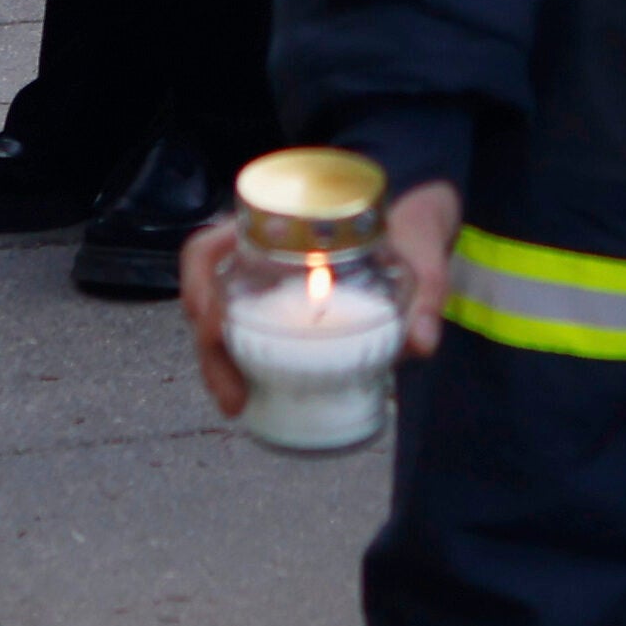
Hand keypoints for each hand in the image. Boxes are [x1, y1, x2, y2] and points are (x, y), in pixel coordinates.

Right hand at [180, 177, 455, 419]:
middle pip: (206, 295)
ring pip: (216, 320)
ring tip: (237, 404)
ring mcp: (263, 280)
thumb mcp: (422, 245)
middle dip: (209, 349)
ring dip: (217, 365)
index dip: (197, 281)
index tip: (211, 320)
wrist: (417, 221)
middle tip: (232, 396)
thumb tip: (420, 344)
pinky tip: (251, 399)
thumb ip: (427, 286)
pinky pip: (241, 335)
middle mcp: (259, 250)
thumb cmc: (407, 223)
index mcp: (278, 223)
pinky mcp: (278, 309)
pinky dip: (238, 367)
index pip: (211, 245)